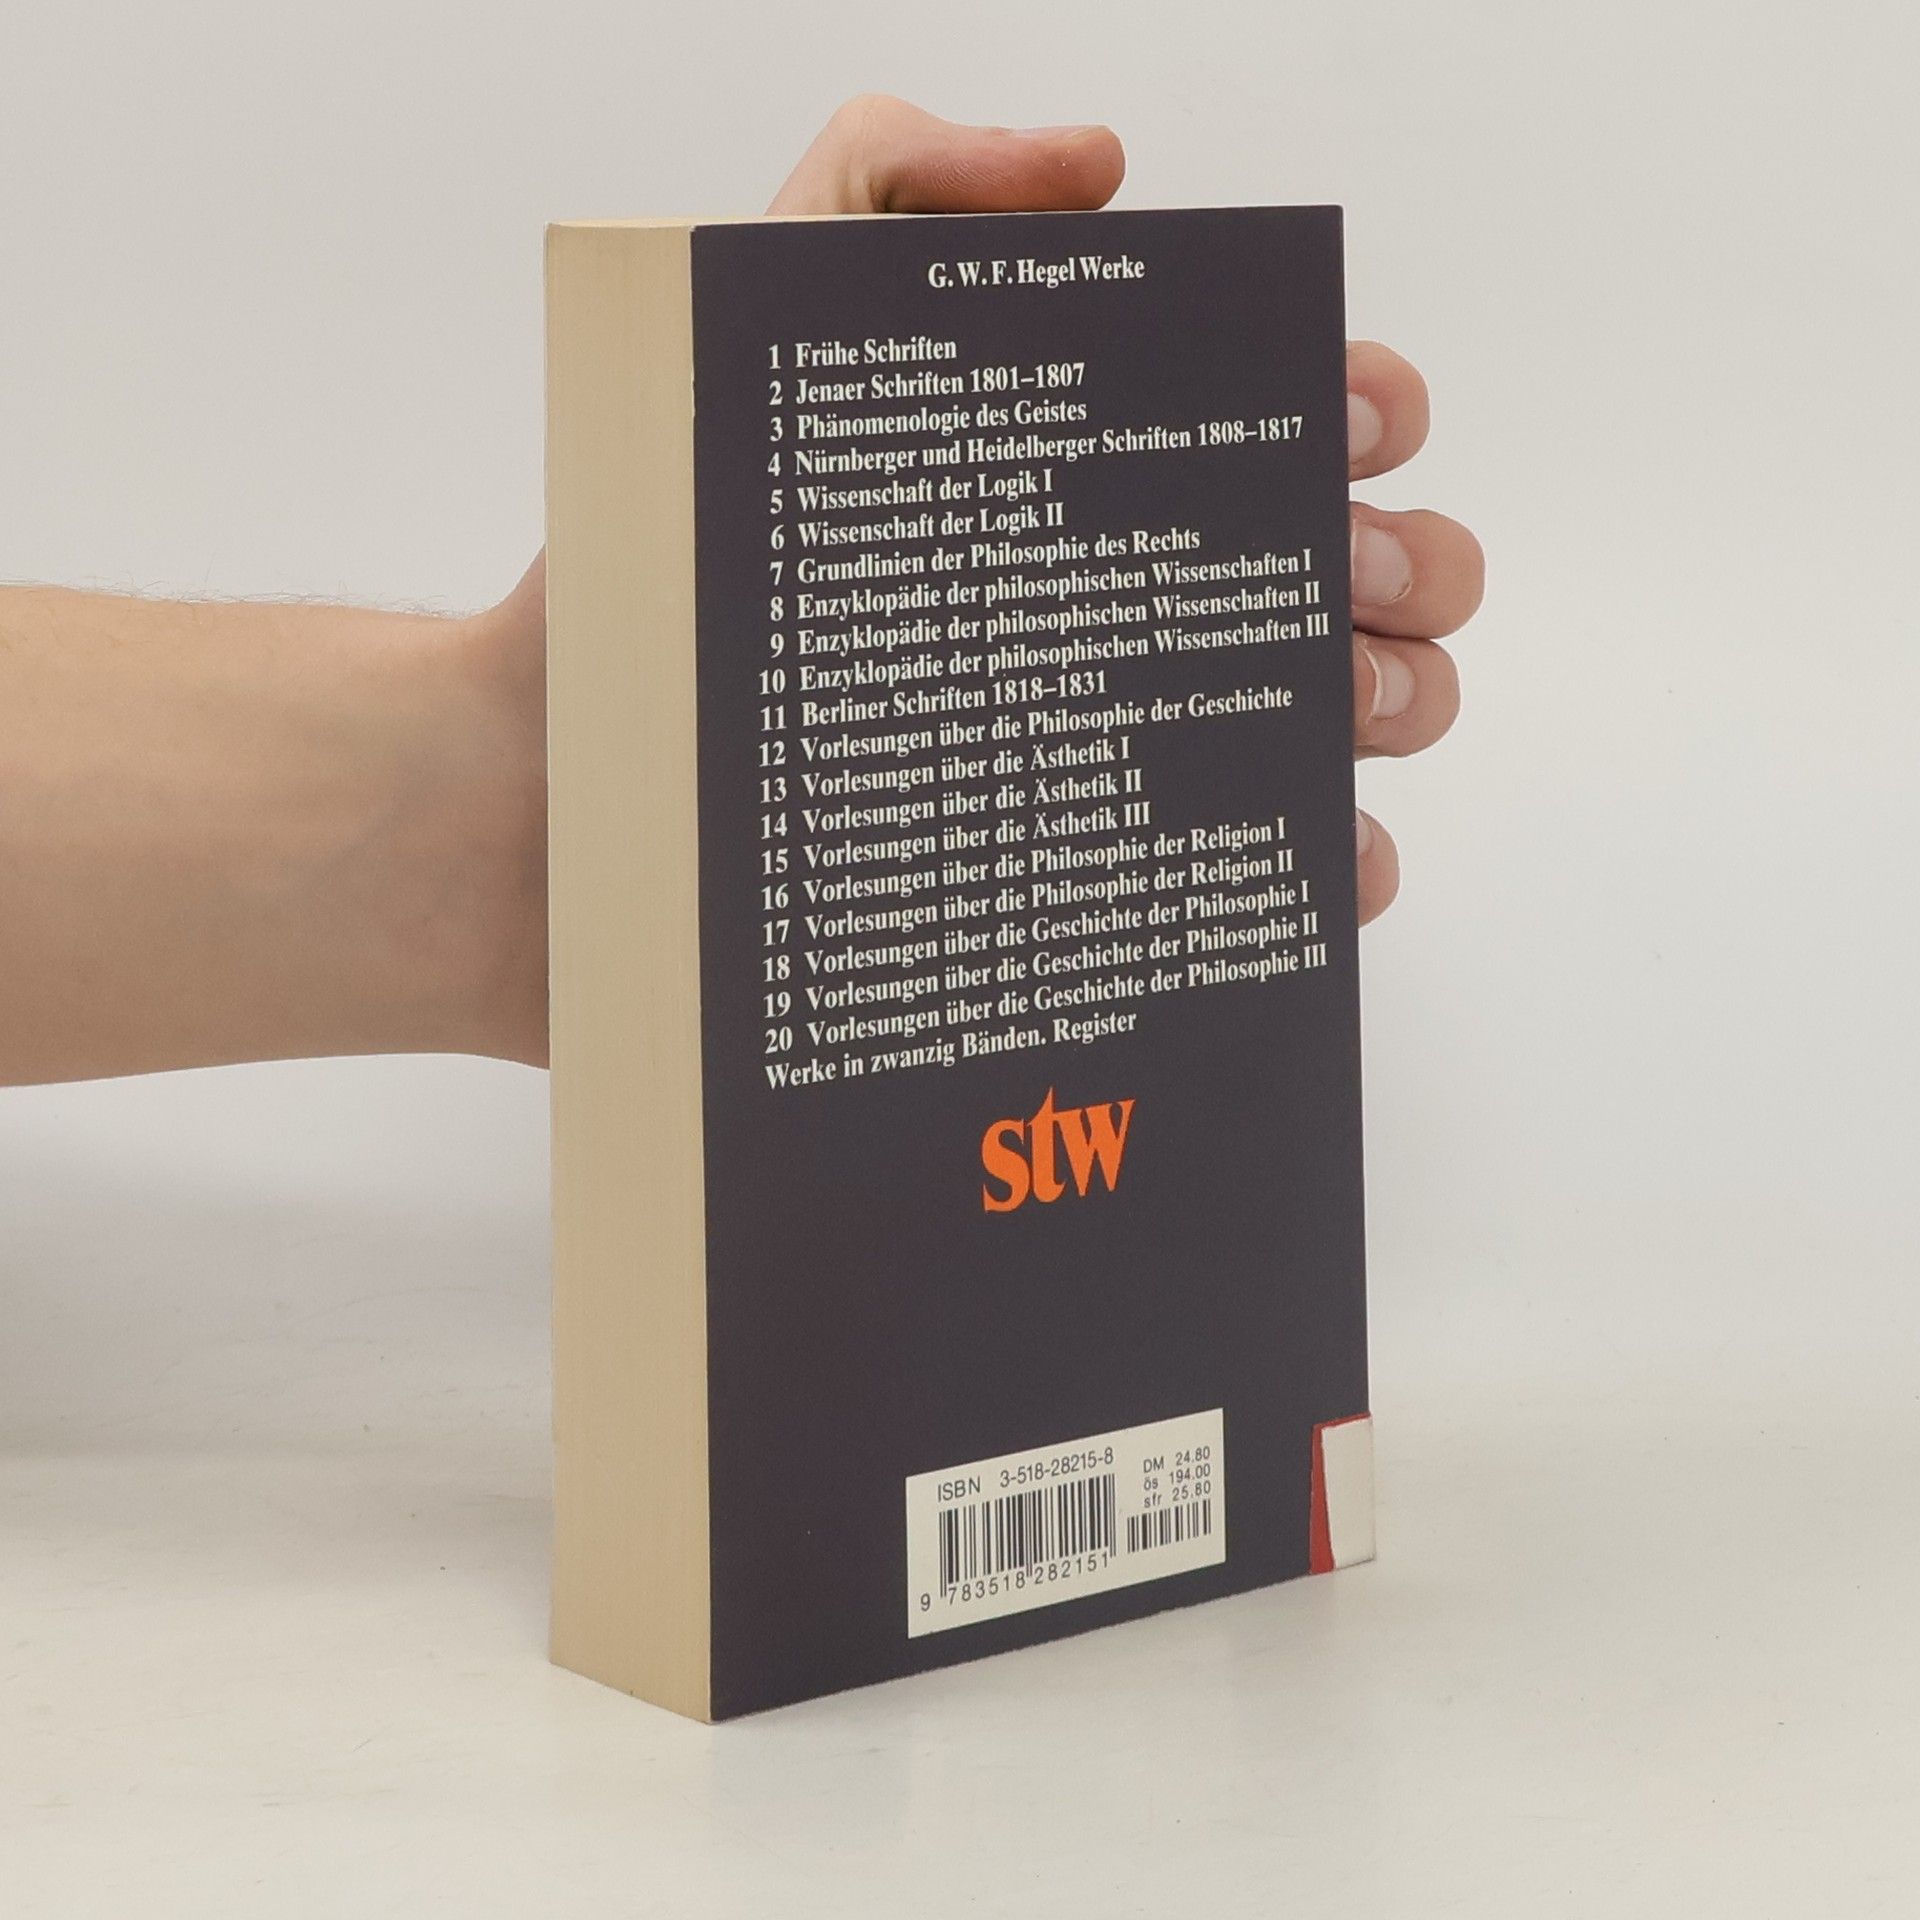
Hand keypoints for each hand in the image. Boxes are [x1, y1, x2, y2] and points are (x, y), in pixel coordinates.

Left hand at [471, 98, 1478, 1065]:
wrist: (538, 805)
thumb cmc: (634, 573)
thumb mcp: (741, 316)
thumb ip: (895, 182)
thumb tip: (1101, 163)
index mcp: (1054, 484)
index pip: (1260, 425)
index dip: (1351, 409)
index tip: (1346, 427)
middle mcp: (1089, 617)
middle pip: (1331, 580)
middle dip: (1395, 563)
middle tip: (1345, 580)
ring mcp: (1087, 762)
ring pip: (1321, 730)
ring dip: (1388, 704)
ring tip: (1348, 705)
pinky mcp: (1061, 902)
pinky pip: (1237, 899)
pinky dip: (1320, 874)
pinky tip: (1326, 853)